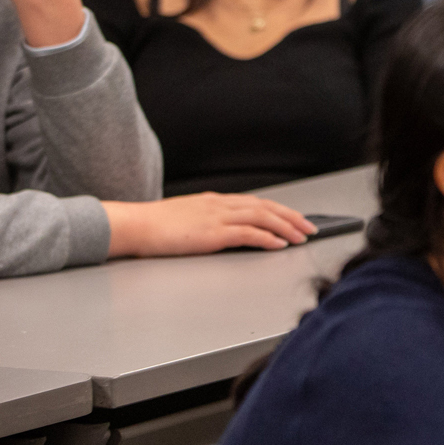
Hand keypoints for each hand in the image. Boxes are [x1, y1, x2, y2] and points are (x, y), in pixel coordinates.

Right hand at [103, 193, 317, 257]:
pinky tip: (280, 244)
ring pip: (262, 217)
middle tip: (310, 227)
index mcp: (214, 201)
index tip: (295, 217)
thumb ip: (207, 221)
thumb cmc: (154, 226)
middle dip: (291, 217)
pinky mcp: (212, 233)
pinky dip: (268, 237)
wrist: (133, 225)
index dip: (279, 209)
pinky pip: (248, 233)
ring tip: (302, 236)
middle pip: (265, 206)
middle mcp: (220, 205)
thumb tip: (223, 231)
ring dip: (286, 227)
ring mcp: (217, 217)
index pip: (256, 202)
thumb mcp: (186, 217)